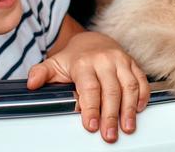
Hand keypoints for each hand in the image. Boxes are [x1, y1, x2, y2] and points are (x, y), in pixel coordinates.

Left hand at [27, 31, 149, 142]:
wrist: (93, 40)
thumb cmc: (74, 58)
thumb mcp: (54, 64)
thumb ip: (41, 73)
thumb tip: (31, 83)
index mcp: (84, 63)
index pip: (89, 88)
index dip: (91, 108)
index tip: (91, 125)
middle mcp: (105, 60)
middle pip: (111, 91)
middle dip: (111, 115)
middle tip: (110, 134)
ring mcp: (121, 61)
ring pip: (129, 86)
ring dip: (129, 109)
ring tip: (127, 127)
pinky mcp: (133, 63)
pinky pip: (141, 80)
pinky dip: (143, 95)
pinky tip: (139, 109)